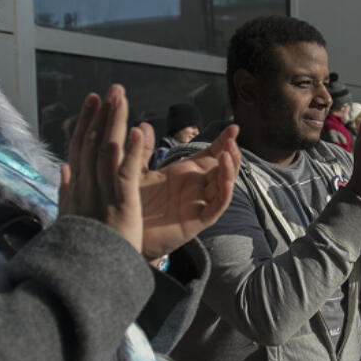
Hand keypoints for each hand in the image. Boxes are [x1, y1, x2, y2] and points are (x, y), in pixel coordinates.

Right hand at [59, 86, 148, 252]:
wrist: (83, 278)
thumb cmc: (79, 251)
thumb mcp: (70, 218)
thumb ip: (66, 193)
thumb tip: (64, 170)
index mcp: (76, 189)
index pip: (81, 148)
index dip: (87, 122)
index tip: (93, 101)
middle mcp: (86, 187)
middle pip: (92, 143)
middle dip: (102, 114)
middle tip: (111, 89)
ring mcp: (102, 195)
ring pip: (107, 151)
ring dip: (114, 123)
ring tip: (120, 98)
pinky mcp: (120, 205)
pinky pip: (126, 174)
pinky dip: (131, 152)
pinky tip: (137, 131)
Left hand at [139, 125, 240, 259]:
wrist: (127, 235)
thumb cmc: (136, 205)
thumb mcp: (137, 173)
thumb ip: (141, 150)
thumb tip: (143, 125)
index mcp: (186, 174)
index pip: (211, 154)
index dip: (222, 141)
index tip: (233, 127)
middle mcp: (197, 187)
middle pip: (223, 168)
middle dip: (230, 154)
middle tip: (232, 140)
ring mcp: (199, 203)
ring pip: (223, 186)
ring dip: (229, 171)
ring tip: (228, 155)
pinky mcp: (198, 221)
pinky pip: (216, 207)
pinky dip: (224, 194)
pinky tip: (225, 181)